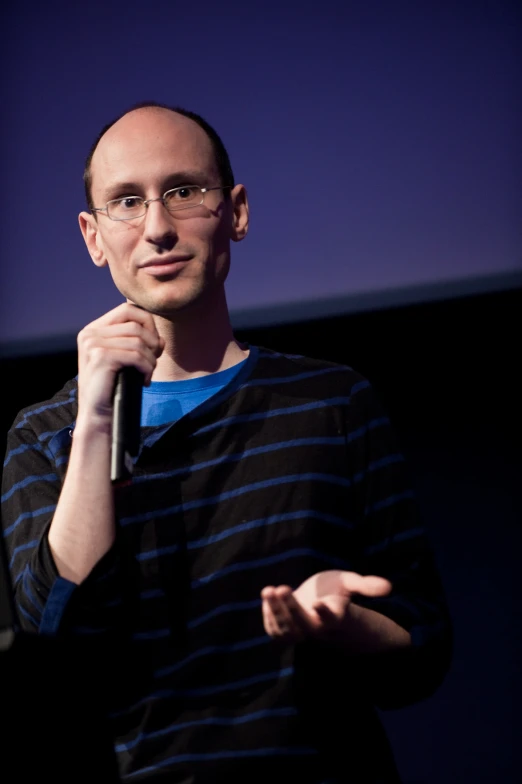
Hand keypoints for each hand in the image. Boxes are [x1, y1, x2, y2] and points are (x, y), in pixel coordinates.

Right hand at [76, 302, 163, 426]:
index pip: (128, 310)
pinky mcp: (100, 358)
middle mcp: (90, 333)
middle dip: (152, 343)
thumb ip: (141, 342)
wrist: (98, 415)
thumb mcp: (127, 359)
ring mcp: (93, 344)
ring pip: (139, 341)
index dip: (148, 324)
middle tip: (152, 362)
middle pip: (136, 324)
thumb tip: (160, 338)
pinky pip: (137, 355)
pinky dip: (147, 368)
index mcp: (93, 329)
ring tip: (147, 374)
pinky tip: (144, 381)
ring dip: (151, 359)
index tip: (153, 346)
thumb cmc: (114, 387)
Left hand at [261, 570, 391, 644]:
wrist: (321, 605)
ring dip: (275, 611)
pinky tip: (268, 598)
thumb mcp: (349, 583)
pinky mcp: (287, 632)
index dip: (325, 613)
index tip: (318, 603)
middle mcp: (318, 628)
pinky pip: (276, 632)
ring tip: (268, 590)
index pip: (330, 619)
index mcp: (335, 617)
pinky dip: (269, 618)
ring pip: (286, 630)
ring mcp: (301, 633)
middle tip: (282, 588)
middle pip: (303, 624)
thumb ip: (366, 585)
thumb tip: (389, 587)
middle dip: (291, 607)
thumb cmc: (337, 592)